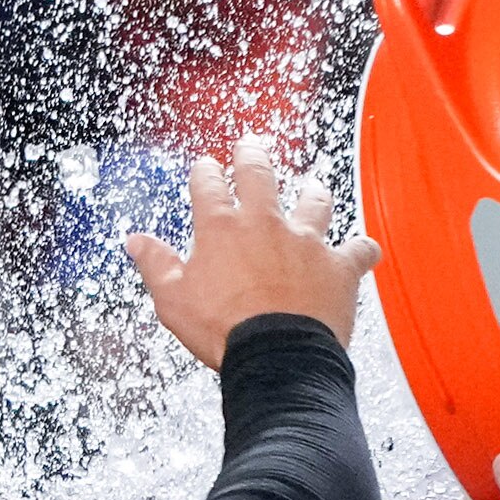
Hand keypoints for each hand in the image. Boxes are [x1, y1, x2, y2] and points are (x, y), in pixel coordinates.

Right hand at [125, 137, 378, 367]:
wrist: (276, 354)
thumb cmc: (223, 329)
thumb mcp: (173, 299)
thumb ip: (156, 265)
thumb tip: (135, 242)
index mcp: (222, 229)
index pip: (209, 185)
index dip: (206, 172)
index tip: (206, 165)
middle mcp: (265, 224)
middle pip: (260, 174)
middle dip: (253, 156)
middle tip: (251, 145)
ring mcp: (305, 241)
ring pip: (314, 203)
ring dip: (313, 193)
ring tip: (312, 186)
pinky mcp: (337, 266)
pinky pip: (357, 251)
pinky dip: (360, 250)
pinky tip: (364, 248)